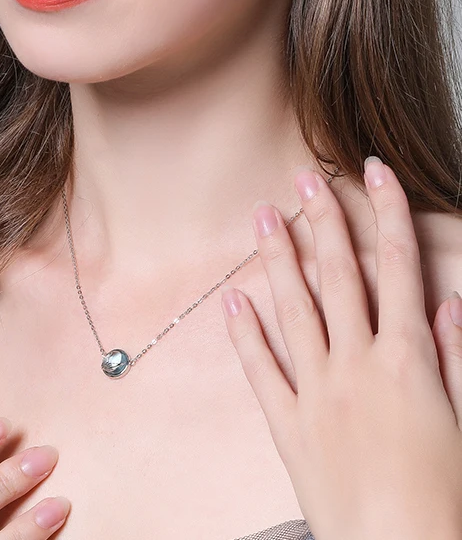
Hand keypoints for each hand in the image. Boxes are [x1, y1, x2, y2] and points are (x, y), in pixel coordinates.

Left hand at [220, 156, 461, 539]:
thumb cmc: (447, 500)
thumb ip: (455, 358)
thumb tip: (448, 301)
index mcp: (407, 360)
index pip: (396, 266)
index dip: (387, 212)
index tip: (374, 172)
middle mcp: (357, 365)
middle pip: (338, 276)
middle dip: (323, 219)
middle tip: (305, 176)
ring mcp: (318, 394)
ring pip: (293, 310)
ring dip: (277, 258)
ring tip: (262, 216)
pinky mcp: (290, 428)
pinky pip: (262, 372)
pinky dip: (246, 335)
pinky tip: (233, 301)